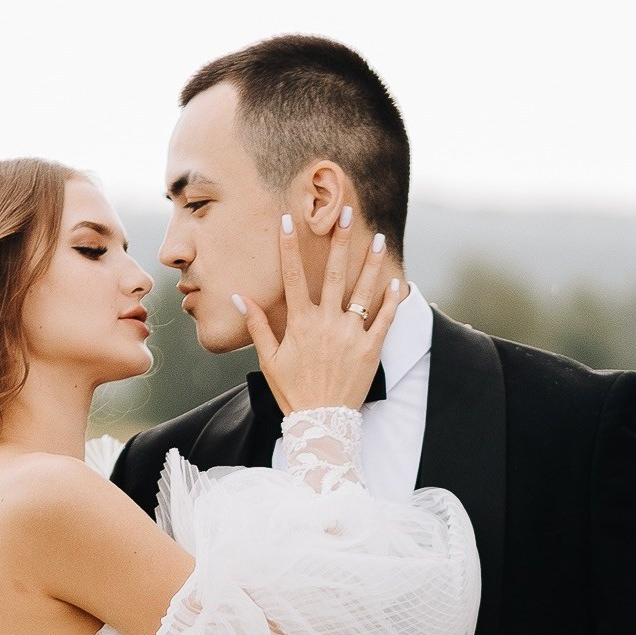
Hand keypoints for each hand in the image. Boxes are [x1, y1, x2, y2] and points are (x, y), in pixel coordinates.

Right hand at [239, 209, 402, 416]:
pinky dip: (392, 300)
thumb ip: (257, 325)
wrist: (321, 422)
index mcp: (300, 323)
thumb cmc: (292, 391)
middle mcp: (327, 323)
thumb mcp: (269, 359)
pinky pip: (385, 319)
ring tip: (380, 238)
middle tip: (346, 212)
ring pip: (364, 291)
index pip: (292, 276)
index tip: (288, 219)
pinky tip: (397, 281)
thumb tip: (238, 297)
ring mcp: (351, 334)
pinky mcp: (371, 349)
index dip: (289, 246)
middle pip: (333, 273)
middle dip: (340, 240)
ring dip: (372, 263)